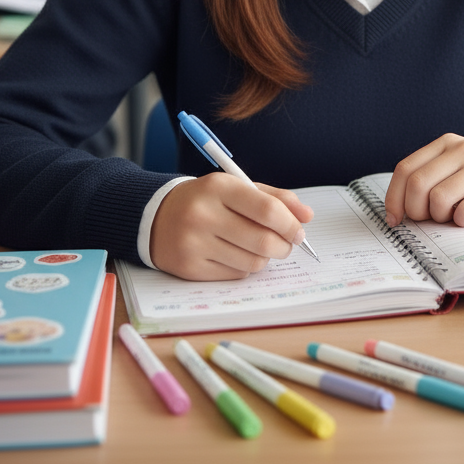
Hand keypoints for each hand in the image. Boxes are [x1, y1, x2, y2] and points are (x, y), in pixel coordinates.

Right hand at [149, 174, 314, 280]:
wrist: (157, 216)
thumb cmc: (207, 200)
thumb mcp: (237, 188)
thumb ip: (275, 198)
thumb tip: (306, 216)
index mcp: (218, 187)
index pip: (267, 209)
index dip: (290, 223)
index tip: (299, 230)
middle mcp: (203, 215)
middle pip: (263, 240)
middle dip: (284, 246)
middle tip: (286, 244)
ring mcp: (194, 243)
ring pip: (252, 262)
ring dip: (265, 258)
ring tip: (260, 247)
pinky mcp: (190, 268)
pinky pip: (235, 275)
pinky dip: (245, 267)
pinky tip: (236, 254)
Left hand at [384, 133, 463, 227]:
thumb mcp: (458, 167)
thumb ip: (431, 177)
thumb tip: (397, 209)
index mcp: (447, 143)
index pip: (406, 169)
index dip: (394, 198)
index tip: (395, 219)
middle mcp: (463, 150)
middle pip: (418, 185)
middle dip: (416, 211)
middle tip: (429, 220)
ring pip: (439, 199)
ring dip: (440, 218)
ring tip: (453, 217)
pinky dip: (461, 221)